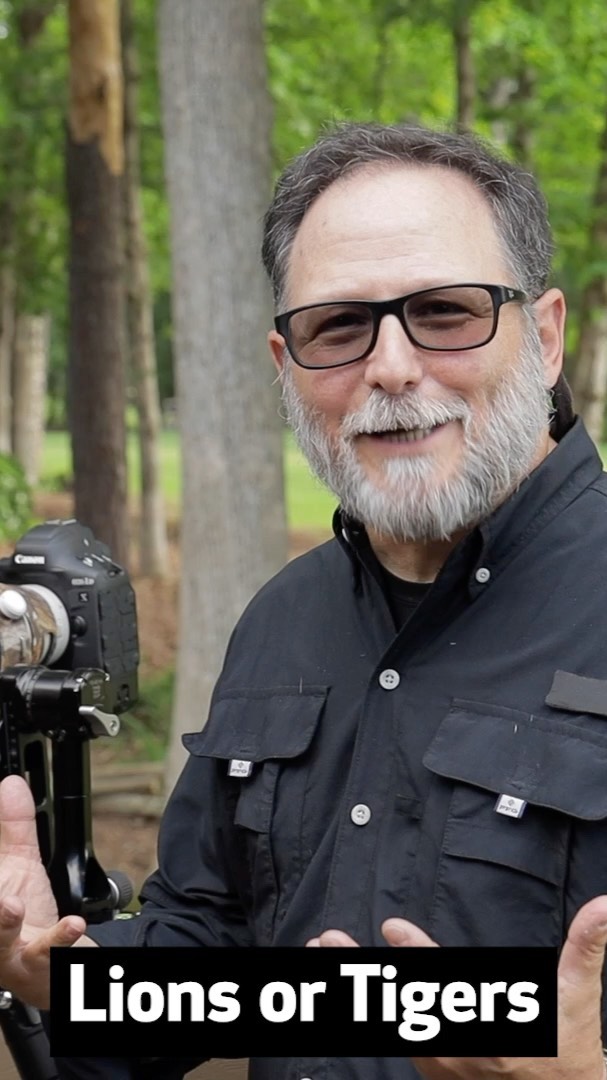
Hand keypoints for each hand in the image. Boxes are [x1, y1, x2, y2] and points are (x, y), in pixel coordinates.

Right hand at [0, 775, 86, 1007]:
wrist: (56, 967)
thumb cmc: (26, 919)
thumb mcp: (19, 865)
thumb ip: (12, 826)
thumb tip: (11, 783)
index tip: (1, 873)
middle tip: (1, 896)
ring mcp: (7, 954)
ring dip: (2, 924)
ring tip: (10, 905)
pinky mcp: (39, 968)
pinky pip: (46, 956)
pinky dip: (60, 940)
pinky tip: (73, 925)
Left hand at [307, 895, 606, 1079]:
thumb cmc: (571, 1052)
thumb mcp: (581, 1000)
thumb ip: (587, 950)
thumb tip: (605, 904)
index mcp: (494, 1027)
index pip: (449, 988)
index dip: (420, 960)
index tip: (392, 930)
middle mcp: (460, 1049)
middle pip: (402, 1005)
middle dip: (361, 972)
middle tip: (326, 941)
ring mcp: (442, 1063)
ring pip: (388, 1021)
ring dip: (352, 987)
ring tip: (320, 950)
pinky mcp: (431, 1069)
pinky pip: (390, 1035)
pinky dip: (362, 1009)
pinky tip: (342, 985)